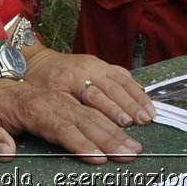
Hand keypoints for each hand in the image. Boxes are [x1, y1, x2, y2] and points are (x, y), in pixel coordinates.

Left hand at [0, 78, 142, 163]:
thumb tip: (5, 152)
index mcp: (36, 108)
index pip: (63, 128)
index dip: (82, 144)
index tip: (100, 158)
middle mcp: (57, 98)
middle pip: (88, 120)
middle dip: (111, 139)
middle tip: (129, 155)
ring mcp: (69, 89)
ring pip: (99, 107)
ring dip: (120, 125)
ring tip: (135, 143)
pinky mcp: (78, 83)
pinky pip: (106, 88)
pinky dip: (124, 98)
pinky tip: (139, 109)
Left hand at [23, 45, 154, 126]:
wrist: (36, 60)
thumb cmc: (38, 83)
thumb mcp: (43, 96)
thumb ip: (61, 109)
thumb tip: (81, 125)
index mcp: (71, 78)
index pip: (95, 96)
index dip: (111, 110)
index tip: (126, 123)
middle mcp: (88, 68)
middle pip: (113, 88)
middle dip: (130, 105)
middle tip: (144, 121)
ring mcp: (97, 64)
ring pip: (121, 80)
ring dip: (137, 97)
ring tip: (150, 114)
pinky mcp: (102, 64)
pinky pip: (122, 73)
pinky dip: (135, 86)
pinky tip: (145, 97)